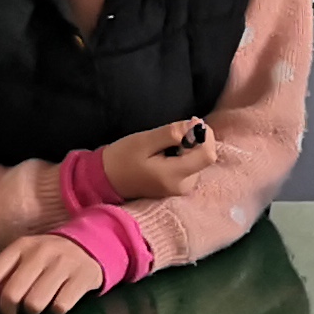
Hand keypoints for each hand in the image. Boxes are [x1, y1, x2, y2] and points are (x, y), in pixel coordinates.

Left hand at [0, 230, 109, 313]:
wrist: (93, 244)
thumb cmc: (49, 259)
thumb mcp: (26, 258)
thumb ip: (5, 278)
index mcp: (20, 246)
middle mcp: (40, 252)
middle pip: (11, 294)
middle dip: (9, 311)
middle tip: (16, 313)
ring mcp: (63, 263)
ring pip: (34, 304)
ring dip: (33, 313)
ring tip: (38, 307)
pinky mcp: (82, 276)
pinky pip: (59, 307)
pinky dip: (56, 312)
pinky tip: (58, 304)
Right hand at [95, 118, 224, 202]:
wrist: (105, 179)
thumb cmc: (122, 158)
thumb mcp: (145, 141)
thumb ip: (172, 133)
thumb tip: (196, 125)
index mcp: (175, 176)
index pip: (208, 155)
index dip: (205, 136)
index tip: (189, 124)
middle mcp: (183, 186)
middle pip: (204, 157)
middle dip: (194, 140)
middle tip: (171, 133)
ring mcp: (181, 189)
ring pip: (198, 160)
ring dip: (188, 147)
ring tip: (164, 145)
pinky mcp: (178, 187)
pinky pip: (190, 166)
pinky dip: (183, 155)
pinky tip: (165, 153)